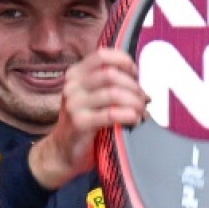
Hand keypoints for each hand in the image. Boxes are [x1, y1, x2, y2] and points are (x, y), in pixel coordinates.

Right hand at [28, 48, 148, 190]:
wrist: (63, 153)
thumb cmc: (85, 124)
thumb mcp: (94, 99)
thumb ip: (112, 88)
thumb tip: (145, 92)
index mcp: (75, 74)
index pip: (102, 55)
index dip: (124, 61)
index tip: (136, 75)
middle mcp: (72, 86)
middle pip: (111, 74)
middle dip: (134, 87)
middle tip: (143, 100)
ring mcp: (73, 104)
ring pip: (114, 93)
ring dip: (135, 102)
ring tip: (141, 112)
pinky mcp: (79, 122)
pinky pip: (111, 114)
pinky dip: (129, 115)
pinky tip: (135, 120)